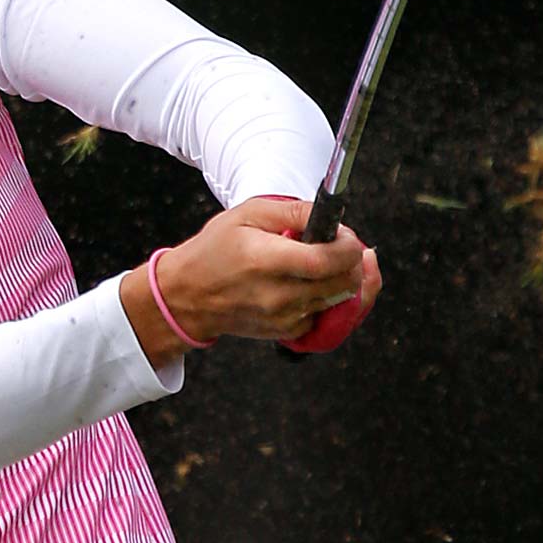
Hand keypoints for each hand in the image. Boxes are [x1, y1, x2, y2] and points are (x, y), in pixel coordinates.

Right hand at [149, 196, 367, 345]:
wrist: (187, 296)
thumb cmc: (215, 250)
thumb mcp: (247, 214)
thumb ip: (293, 211)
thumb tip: (330, 216)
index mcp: (267, 260)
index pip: (329, 260)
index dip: (349, 246)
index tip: (345, 235)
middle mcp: (278, 295)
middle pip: (345, 284)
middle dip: (354, 262)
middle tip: (341, 246)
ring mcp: (283, 318)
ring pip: (341, 302)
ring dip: (344, 280)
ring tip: (328, 260)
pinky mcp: (286, 332)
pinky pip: (325, 316)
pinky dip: (328, 299)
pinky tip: (313, 283)